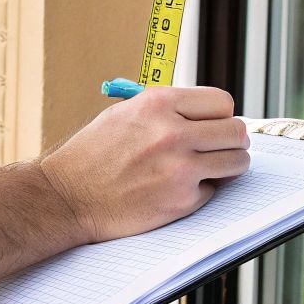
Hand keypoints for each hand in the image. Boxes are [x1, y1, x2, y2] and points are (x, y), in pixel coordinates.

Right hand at [40, 86, 250, 243]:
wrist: (66, 197)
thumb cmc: (92, 155)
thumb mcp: (125, 114)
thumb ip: (167, 110)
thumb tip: (208, 115)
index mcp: (158, 104)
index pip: (222, 102)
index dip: (221, 115)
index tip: (216, 125)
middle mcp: (173, 133)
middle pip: (236, 131)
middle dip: (232, 141)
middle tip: (220, 148)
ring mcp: (180, 169)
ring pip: (237, 162)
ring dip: (228, 166)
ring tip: (210, 169)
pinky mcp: (181, 201)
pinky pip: (213, 191)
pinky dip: (201, 192)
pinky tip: (176, 190)